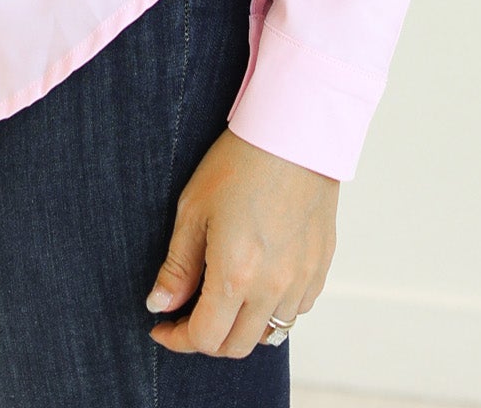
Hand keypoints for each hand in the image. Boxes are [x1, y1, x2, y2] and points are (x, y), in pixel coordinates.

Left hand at [145, 127, 337, 357]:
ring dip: (241, 325)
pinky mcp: (320, 267)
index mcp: (235, 276)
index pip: (204, 338)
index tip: (162, 326)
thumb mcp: (193, 210)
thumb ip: (178, 266)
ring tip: (223, 296)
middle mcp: (272, 288)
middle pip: (236, 346)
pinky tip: (258, 281)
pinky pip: (296, 309)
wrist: (293, 134)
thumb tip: (160, 305)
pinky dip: (273, 309)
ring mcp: (301, 280)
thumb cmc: (240, 163)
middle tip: (188, 314)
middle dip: (206, 339)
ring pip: (269, 332)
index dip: (177, 339)